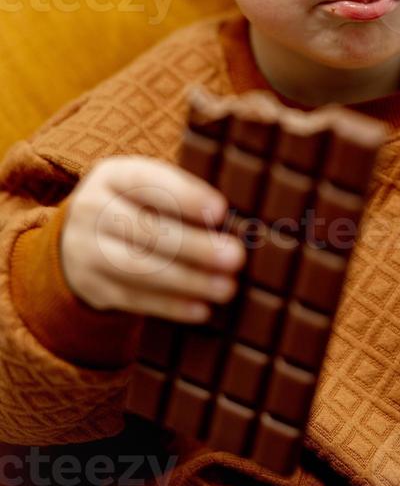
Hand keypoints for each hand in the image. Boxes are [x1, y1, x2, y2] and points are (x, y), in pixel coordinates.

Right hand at [60, 155, 244, 322]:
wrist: (75, 236)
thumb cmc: (135, 203)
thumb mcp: (146, 184)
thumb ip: (182, 192)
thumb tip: (238, 216)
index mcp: (113, 175)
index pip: (147, 181)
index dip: (185, 196)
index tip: (222, 210)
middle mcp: (93, 210)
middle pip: (145, 229)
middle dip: (194, 246)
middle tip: (236, 257)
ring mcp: (86, 251)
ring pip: (138, 268)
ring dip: (187, 280)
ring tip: (227, 288)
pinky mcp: (92, 288)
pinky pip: (133, 299)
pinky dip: (170, 306)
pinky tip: (202, 309)